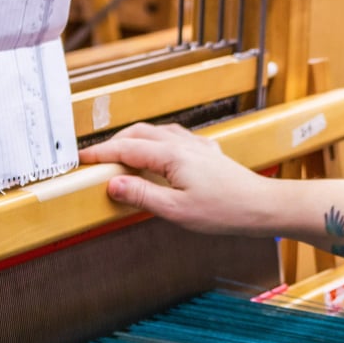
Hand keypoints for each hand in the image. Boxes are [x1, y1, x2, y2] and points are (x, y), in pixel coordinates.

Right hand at [78, 123, 277, 236]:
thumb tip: (113, 184)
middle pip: (139, 133)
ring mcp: (197, 146)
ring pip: (158, 131)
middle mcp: (183, 144)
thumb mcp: (177, 210)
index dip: (101, 154)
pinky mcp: (208, 153)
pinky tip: (161, 152)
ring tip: (122, 153)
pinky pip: (176, 137)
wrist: (262, 206)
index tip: (81, 158)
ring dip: (136, 139)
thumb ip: (142, 195)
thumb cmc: (225, 211)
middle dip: (114, 142)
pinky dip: (158, 141)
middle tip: (97, 157)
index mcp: (171, 155)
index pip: (126, 149)